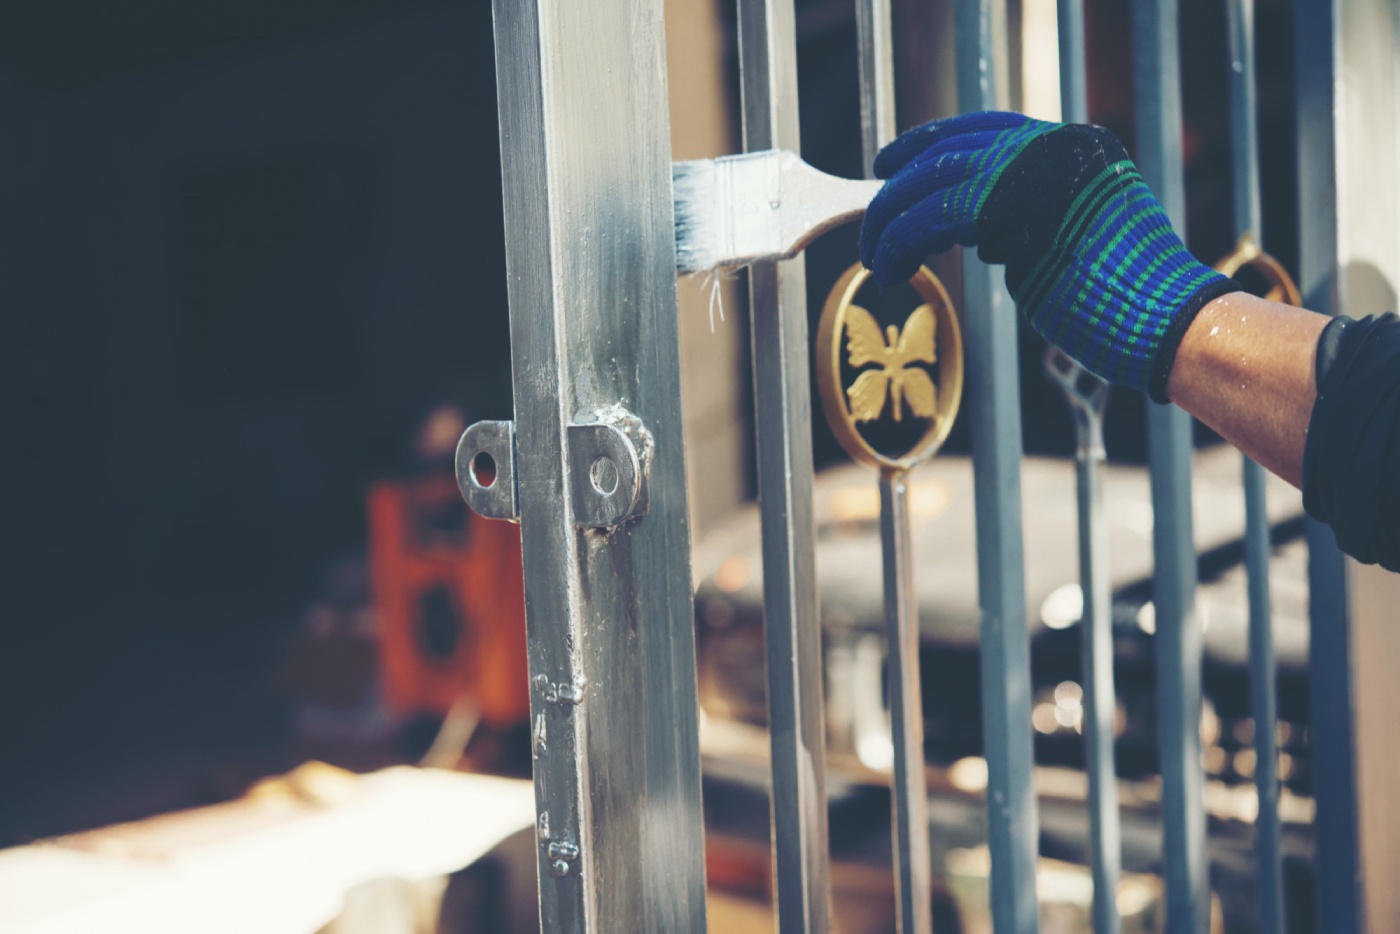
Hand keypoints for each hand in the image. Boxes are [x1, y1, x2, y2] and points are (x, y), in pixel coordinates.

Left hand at [859, 111, 1240, 400]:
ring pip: (936, 182)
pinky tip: (892, 272)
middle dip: (898, 188)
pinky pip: (937, 217)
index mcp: (1075, 148)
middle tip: (869, 225)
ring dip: (892, 224)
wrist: (1172, 323)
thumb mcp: (1072, 240)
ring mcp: (1042, 174)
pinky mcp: (1021, 212)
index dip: (930, 142)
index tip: (890, 164)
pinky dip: (902, 245)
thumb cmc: (1125, 301)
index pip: (985, 129)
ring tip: (875, 262)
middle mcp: (1058, 147)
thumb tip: (968, 226)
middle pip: (952, 151)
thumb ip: (1024, 219)